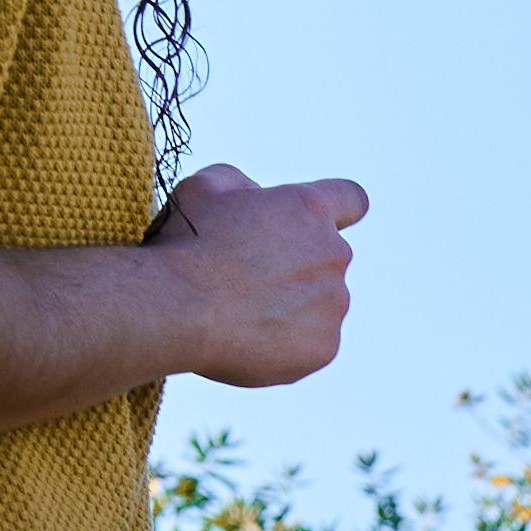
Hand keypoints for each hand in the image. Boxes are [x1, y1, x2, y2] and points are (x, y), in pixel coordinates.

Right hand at [149, 165, 364, 391]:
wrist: (179, 308)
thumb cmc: (187, 244)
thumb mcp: (206, 187)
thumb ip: (243, 184)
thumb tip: (257, 196)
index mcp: (309, 210)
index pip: (351, 199)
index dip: (339, 209)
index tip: (319, 223)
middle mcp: (334, 255)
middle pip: (327, 257)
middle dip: (297, 263)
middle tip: (248, 274)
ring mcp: (334, 304)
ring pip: (319, 302)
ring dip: (291, 303)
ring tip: (241, 308)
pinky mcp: (326, 346)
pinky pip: (310, 341)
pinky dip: (287, 340)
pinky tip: (249, 336)